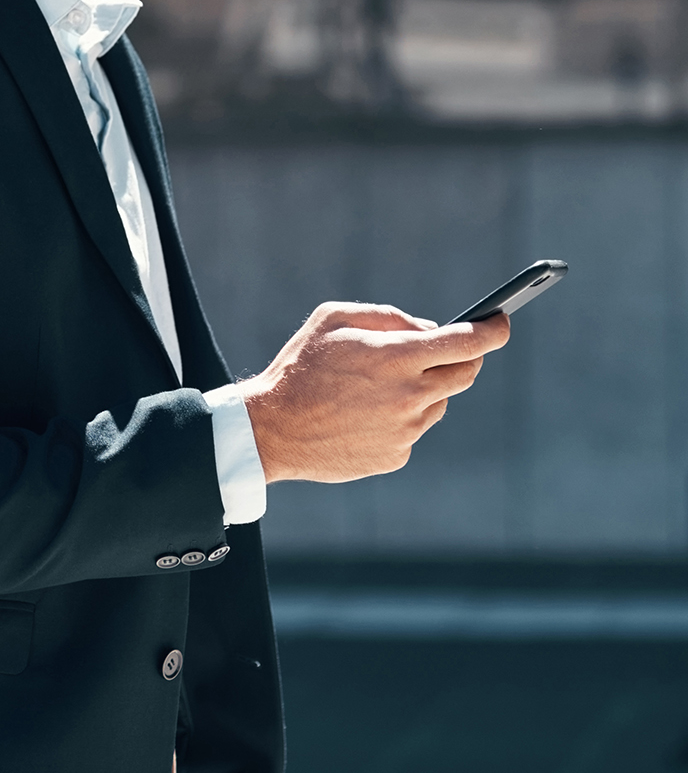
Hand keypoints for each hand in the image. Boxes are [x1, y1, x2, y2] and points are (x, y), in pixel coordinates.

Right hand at [240, 303, 509, 483]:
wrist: (271, 430)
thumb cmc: (299, 366)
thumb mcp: (333, 319)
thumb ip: (387, 317)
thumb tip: (428, 329)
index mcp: (396, 358)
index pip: (467, 342)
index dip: (492, 330)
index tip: (501, 322)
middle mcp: (409, 396)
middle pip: (465, 374)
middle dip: (466, 357)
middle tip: (448, 349)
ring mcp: (405, 430)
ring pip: (438, 403)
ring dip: (424, 388)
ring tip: (377, 386)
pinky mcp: (395, 456)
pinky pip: (413, 429)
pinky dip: (400, 417)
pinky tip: (363, 414)